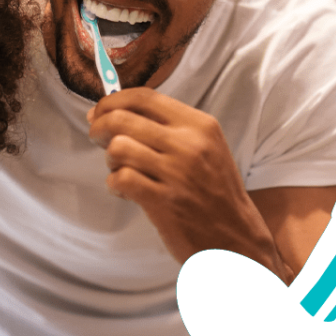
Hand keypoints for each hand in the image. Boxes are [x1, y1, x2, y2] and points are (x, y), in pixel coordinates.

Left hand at [88, 88, 290, 281]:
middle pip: (122, 119)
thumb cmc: (213, 190)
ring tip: (119, 169)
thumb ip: (166, 127)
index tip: (99, 111)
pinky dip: (114, 183)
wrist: (237, 238)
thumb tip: (113, 111)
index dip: (112, 101)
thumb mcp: (204, 148)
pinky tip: (124, 190)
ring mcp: (176, 173)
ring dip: (110, 159)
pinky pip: (120, 179)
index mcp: (199, 125)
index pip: (144, 97)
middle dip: (99, 127)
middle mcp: (188, 144)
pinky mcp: (163, 201)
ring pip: (118, 148)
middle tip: (98, 138)